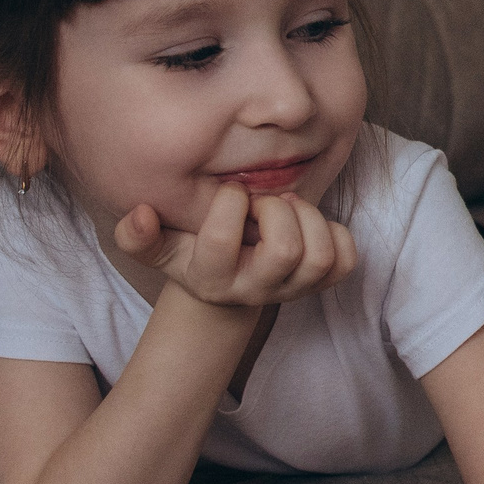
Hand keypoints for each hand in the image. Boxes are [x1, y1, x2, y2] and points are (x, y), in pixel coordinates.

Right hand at [113, 185, 356, 309]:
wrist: (226, 285)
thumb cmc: (192, 253)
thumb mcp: (159, 246)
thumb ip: (138, 235)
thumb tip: (140, 215)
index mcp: (211, 279)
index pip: (222, 241)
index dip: (229, 202)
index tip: (230, 192)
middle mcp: (255, 290)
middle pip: (285, 251)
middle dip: (275, 209)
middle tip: (262, 200)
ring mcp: (292, 291)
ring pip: (320, 256)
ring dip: (308, 217)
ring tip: (287, 207)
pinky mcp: (320, 284)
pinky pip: (345, 260)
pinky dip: (334, 232)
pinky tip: (309, 224)